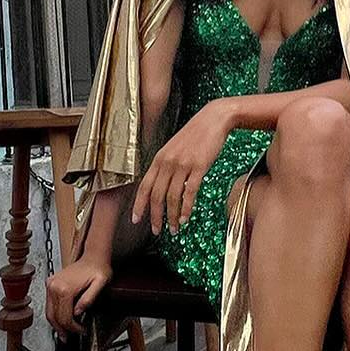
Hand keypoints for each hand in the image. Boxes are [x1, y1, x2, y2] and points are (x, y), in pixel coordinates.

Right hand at [46, 255, 111, 332]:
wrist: (93, 256)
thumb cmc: (98, 268)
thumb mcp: (100, 283)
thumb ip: (89, 299)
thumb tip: (78, 312)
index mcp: (65, 288)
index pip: (65, 317)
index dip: (73, 328)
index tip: (81, 331)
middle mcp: (54, 286)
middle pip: (54, 316)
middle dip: (62, 329)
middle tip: (69, 337)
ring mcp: (51, 284)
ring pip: (49, 312)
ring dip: (56, 324)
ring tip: (64, 333)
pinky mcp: (50, 283)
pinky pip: (49, 304)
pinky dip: (54, 314)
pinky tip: (61, 319)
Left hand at [132, 100, 235, 234]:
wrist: (214, 119)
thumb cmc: (196, 134)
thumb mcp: (175, 148)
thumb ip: (167, 165)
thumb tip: (163, 185)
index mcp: (159, 158)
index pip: (144, 186)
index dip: (139, 205)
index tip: (136, 220)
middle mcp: (167, 162)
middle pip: (157, 196)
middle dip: (155, 217)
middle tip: (157, 231)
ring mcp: (183, 164)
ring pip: (172, 197)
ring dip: (172, 217)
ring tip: (174, 229)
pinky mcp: (199, 166)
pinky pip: (190, 192)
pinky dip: (186, 208)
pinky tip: (185, 218)